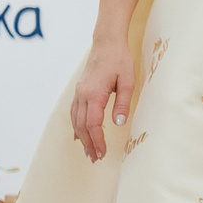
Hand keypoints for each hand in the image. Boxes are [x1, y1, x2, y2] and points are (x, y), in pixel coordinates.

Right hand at [70, 36, 135, 162]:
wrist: (107, 43)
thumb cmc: (120, 60)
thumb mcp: (128, 81)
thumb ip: (123, 103)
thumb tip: (118, 123)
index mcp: (94, 94)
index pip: (93, 124)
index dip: (97, 140)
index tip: (102, 152)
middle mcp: (83, 95)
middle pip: (82, 125)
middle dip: (88, 143)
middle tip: (96, 158)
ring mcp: (79, 92)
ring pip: (75, 120)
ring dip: (81, 137)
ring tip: (88, 151)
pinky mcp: (80, 90)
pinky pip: (74, 112)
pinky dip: (76, 126)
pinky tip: (78, 135)